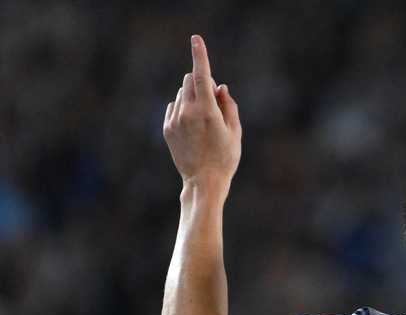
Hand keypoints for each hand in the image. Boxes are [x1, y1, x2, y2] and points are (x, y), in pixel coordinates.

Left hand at [163, 35, 241, 187]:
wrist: (203, 182)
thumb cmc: (225, 158)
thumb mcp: (235, 131)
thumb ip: (229, 105)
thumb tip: (220, 86)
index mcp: (207, 111)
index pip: (201, 75)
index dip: (200, 55)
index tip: (196, 39)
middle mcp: (187, 112)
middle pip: (189, 81)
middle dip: (201, 83)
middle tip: (213, 101)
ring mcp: (174, 120)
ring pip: (182, 94)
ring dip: (192, 97)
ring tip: (204, 122)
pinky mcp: (167, 128)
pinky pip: (174, 107)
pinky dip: (183, 109)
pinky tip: (193, 129)